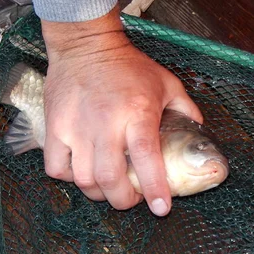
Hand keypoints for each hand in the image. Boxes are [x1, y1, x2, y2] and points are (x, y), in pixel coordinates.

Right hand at [40, 6, 201, 215]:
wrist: (85, 44)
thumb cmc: (129, 66)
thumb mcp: (167, 84)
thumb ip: (185, 110)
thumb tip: (198, 134)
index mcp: (137, 113)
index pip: (145, 158)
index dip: (154, 188)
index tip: (161, 209)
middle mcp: (105, 124)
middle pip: (109, 179)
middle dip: (123, 200)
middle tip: (132, 198)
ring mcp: (76, 128)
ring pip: (83, 180)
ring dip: (99, 193)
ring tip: (109, 187)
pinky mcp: (54, 128)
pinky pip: (57, 168)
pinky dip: (70, 178)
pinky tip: (82, 171)